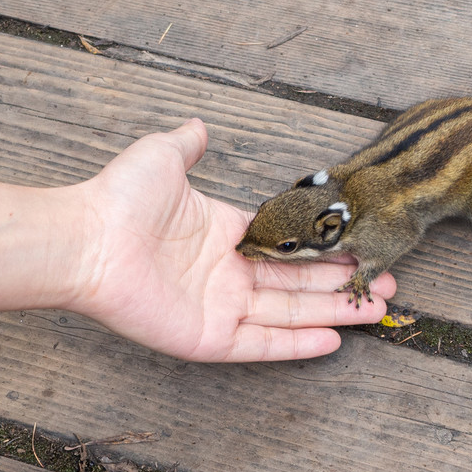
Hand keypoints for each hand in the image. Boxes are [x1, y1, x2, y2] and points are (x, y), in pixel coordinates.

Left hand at [0, 119, 394, 361]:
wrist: (86, 239)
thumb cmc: (119, 198)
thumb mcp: (162, 157)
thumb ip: (188, 145)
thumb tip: (199, 126)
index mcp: (223, 233)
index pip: (286, 244)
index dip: (325, 246)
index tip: (360, 243)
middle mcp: (227, 273)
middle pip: (299, 281)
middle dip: (343, 282)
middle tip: (386, 280)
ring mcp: (220, 307)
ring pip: (291, 312)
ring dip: (334, 312)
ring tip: (378, 309)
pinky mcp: (210, 337)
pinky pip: (263, 342)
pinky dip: (298, 344)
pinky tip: (334, 340)